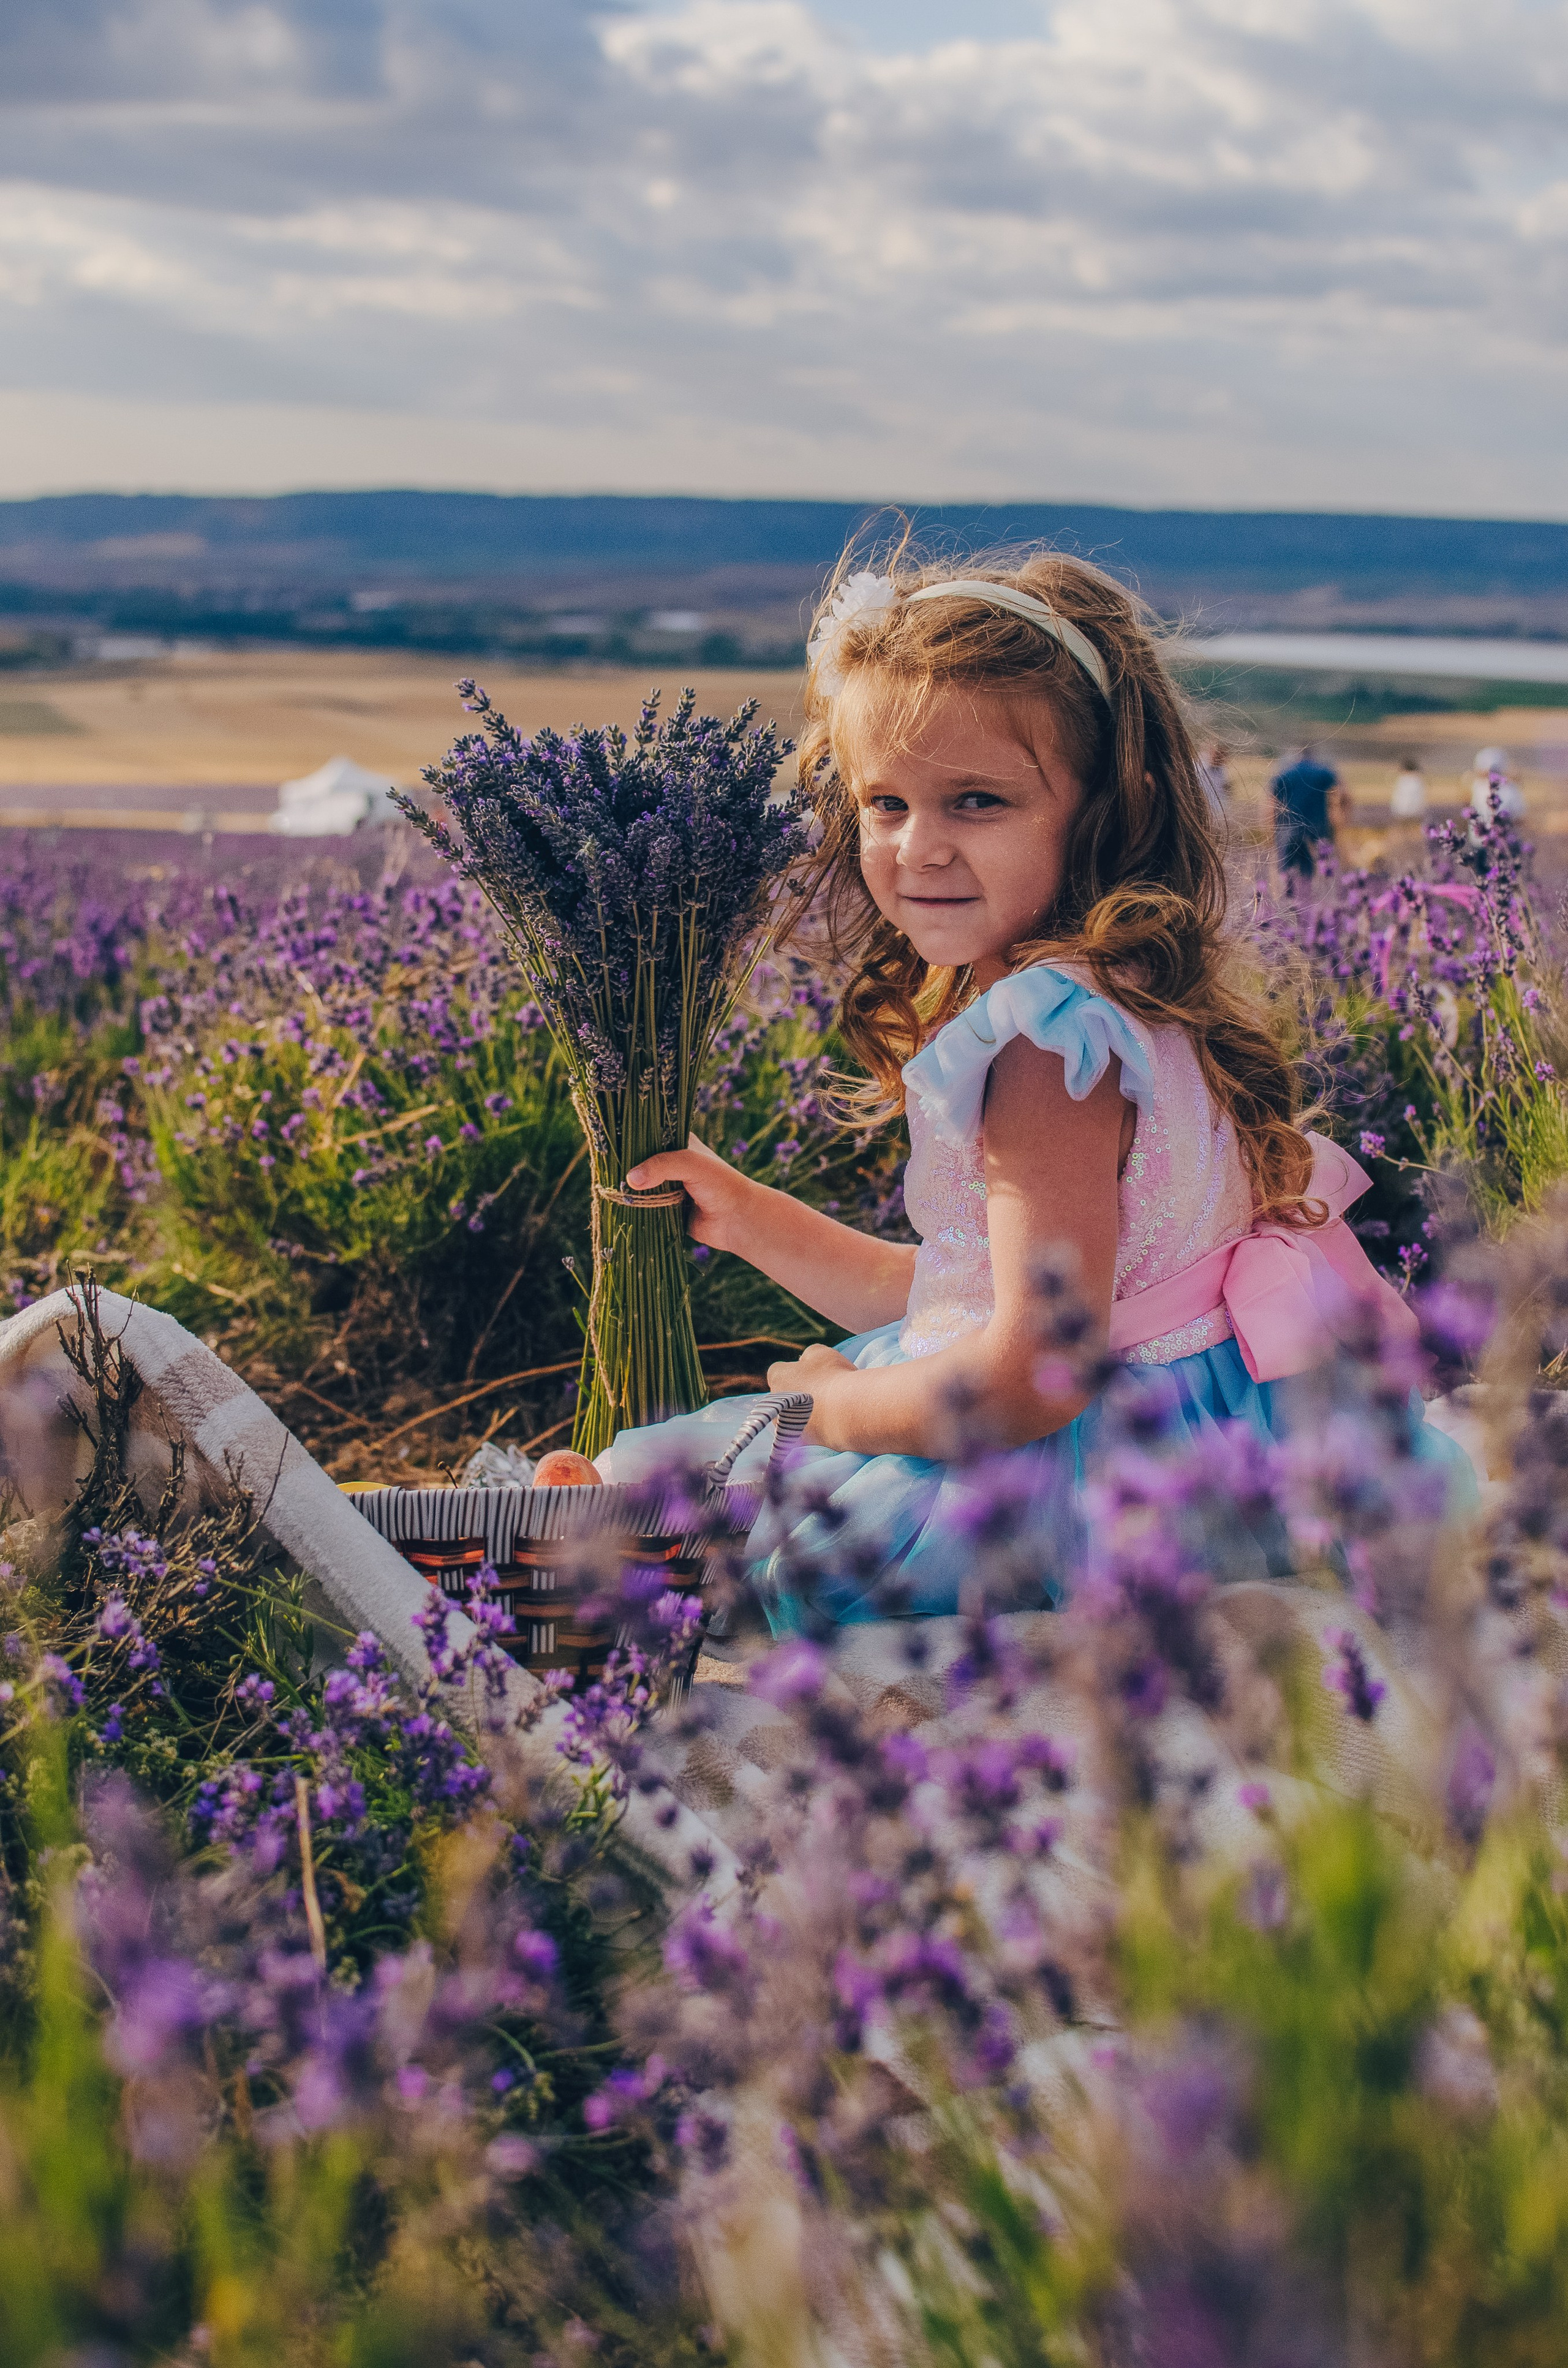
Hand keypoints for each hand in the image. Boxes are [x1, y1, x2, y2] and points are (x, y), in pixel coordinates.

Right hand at [623, 1133, 763, 1255]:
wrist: (738, 1219)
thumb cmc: (721, 1184)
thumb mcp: (691, 1164)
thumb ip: (662, 1166)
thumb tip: (631, 1179)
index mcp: (679, 1144)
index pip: (648, 1136)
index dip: (630, 1141)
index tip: (609, 1144)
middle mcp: (672, 1164)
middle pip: (641, 1163)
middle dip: (627, 1168)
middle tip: (606, 1171)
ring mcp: (669, 1187)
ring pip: (641, 1186)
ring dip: (630, 1191)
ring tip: (609, 1188)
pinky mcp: (667, 1209)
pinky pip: (645, 1208)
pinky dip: (637, 1209)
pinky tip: (620, 1207)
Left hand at [766, 1339, 856, 1443]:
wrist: (846, 1413)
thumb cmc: (832, 1377)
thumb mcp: (820, 1353)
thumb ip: (809, 1354)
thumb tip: (804, 1361)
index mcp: (777, 1377)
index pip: (778, 1371)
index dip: (794, 1371)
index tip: (811, 1373)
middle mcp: (775, 1402)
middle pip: (783, 1394)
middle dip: (797, 1393)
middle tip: (821, 1390)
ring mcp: (785, 1424)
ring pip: (791, 1415)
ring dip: (803, 1412)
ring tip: (827, 1408)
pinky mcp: (799, 1441)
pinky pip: (804, 1431)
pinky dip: (814, 1427)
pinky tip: (830, 1422)